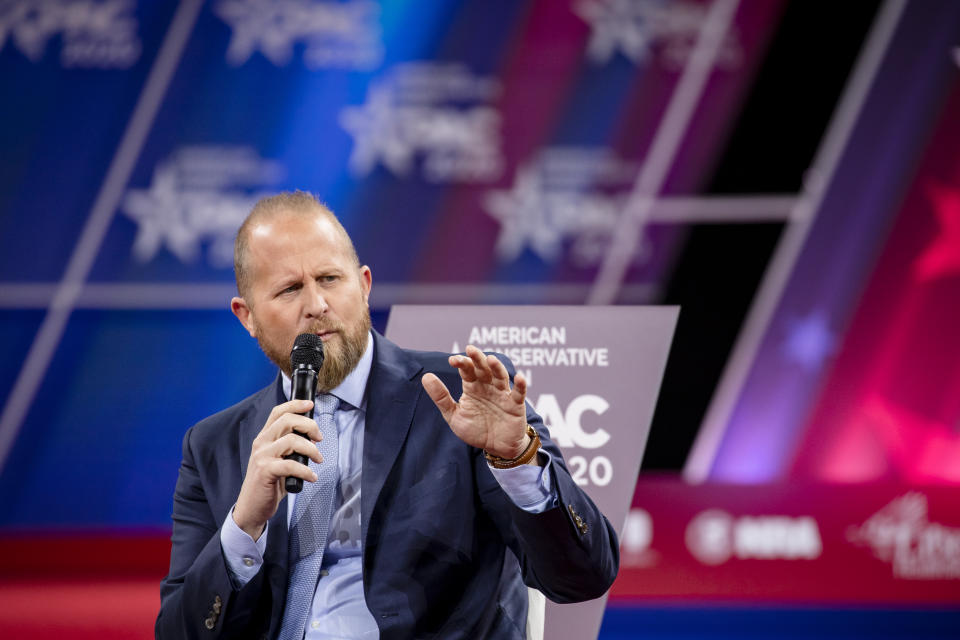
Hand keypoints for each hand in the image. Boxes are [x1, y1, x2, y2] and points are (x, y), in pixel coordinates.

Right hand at [233, 399, 322, 539]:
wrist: (252, 508)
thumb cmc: (269, 484)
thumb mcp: (278, 460)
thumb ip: (289, 447)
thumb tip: (312, 436)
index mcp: (264, 438)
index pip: (278, 412)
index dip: (295, 404)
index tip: (311, 405)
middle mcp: (261, 443)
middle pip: (287, 421)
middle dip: (309, 426)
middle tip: (319, 438)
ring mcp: (262, 456)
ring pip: (291, 440)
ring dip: (311, 449)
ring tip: (318, 460)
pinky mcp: (265, 471)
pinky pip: (291, 465)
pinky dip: (306, 470)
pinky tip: (311, 477)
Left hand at [422, 345, 529, 459]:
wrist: (496, 448)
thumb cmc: (475, 430)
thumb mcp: (454, 415)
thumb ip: (441, 397)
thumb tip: (425, 376)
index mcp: (472, 387)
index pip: (467, 370)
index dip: (461, 363)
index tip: (453, 360)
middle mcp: (488, 386)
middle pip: (483, 368)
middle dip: (477, 358)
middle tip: (470, 349)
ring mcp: (502, 394)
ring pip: (500, 376)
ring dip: (497, 367)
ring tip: (491, 360)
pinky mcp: (515, 404)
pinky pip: (518, 393)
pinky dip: (520, 385)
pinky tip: (519, 377)